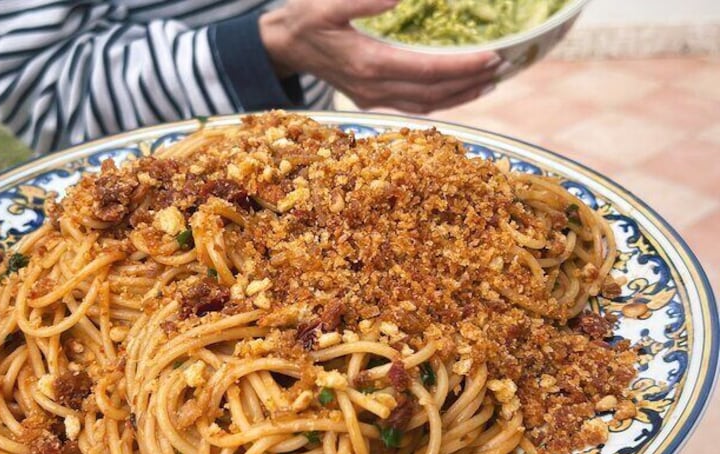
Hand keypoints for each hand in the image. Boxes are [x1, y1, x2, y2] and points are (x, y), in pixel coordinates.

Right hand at [260, 0, 500, 113]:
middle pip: (433, 93)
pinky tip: (460, 92)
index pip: (427, 70)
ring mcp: (372, 98)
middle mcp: (373, 88)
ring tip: (491, 82)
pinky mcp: (371, 100)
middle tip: (505, 67)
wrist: (284, 46)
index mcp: (368, 64)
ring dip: (461, 96)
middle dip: (470, 82)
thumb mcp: (327, 3)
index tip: (493, 57)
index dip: (462, 67)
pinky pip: (414, 107)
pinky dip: (442, 102)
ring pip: (426, 106)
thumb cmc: (306, 19)